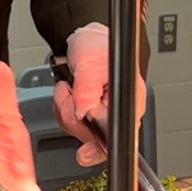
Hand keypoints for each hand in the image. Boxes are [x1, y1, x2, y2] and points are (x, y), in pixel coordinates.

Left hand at [54, 22, 146, 165]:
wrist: (86, 39)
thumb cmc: (98, 47)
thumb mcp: (91, 65)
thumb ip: (87, 91)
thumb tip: (84, 113)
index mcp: (128, 106)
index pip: (118, 139)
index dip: (99, 146)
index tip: (84, 151)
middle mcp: (118, 116)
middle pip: (92, 138)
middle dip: (73, 114)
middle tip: (72, 92)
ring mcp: (101, 116)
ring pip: (77, 131)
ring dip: (65, 109)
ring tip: (70, 88)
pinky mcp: (88, 115)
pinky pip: (70, 123)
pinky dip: (63, 108)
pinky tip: (68, 93)